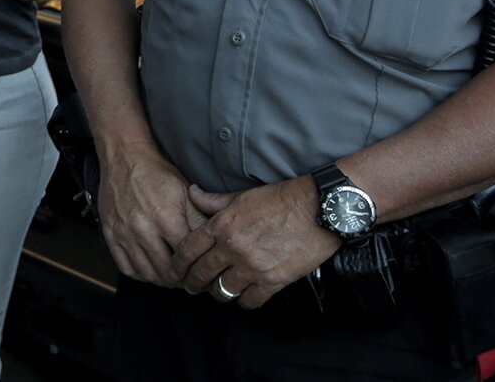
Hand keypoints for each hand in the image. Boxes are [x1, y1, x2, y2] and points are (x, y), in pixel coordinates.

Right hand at [92, 142, 205, 286]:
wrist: (125, 159)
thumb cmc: (158, 175)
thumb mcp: (186, 193)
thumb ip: (200, 221)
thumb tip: (214, 246)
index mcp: (166, 218)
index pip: (186, 258)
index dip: (197, 268)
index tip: (203, 271)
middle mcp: (142, 229)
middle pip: (167, 272)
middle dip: (182, 279)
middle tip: (190, 278)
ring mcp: (123, 234)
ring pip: (147, 274)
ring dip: (162, 280)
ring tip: (172, 275)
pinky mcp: (110, 235)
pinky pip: (126, 267)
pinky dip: (141, 274)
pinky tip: (151, 269)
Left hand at [176, 178, 340, 306]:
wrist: (318, 210)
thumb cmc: (280, 199)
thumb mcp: (242, 196)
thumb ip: (213, 201)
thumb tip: (192, 193)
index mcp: (221, 226)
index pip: (187, 250)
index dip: (178, 263)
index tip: (176, 270)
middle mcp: (233, 248)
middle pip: (201, 274)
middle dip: (193, 283)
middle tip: (191, 287)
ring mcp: (253, 267)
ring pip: (223, 290)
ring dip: (219, 292)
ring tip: (219, 290)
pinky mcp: (273, 281)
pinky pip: (250, 301)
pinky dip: (245, 301)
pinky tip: (245, 296)